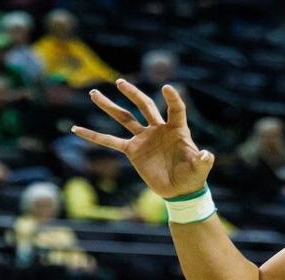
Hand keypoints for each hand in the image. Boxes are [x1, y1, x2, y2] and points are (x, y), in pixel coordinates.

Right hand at [72, 80, 214, 198]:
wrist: (180, 191)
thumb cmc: (193, 177)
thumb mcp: (199, 168)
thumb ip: (203, 161)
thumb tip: (207, 155)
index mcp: (177, 129)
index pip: (175, 109)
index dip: (172, 99)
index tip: (166, 88)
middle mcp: (158, 129)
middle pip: (144, 106)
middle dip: (132, 94)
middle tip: (119, 82)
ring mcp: (144, 138)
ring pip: (124, 119)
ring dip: (109, 106)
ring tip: (93, 93)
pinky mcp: (133, 151)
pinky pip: (111, 142)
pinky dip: (95, 136)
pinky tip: (78, 129)